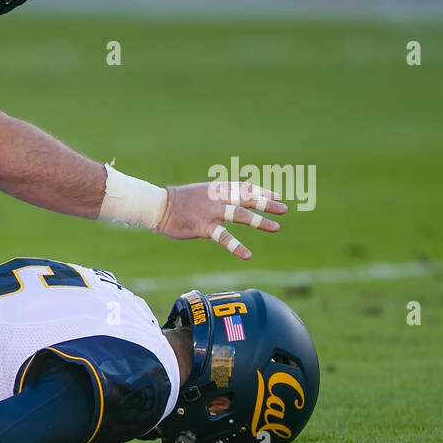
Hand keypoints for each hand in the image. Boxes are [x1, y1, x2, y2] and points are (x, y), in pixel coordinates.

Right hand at [158, 180, 285, 259]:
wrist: (159, 206)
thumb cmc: (179, 201)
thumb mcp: (202, 193)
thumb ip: (217, 196)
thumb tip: (230, 199)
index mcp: (218, 189)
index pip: (245, 188)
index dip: (261, 192)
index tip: (276, 196)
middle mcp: (218, 198)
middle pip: (247, 198)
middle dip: (267, 203)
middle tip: (283, 209)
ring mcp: (211, 212)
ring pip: (239, 214)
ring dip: (259, 220)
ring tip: (275, 227)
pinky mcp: (203, 226)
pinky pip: (223, 237)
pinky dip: (236, 246)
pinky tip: (247, 255)